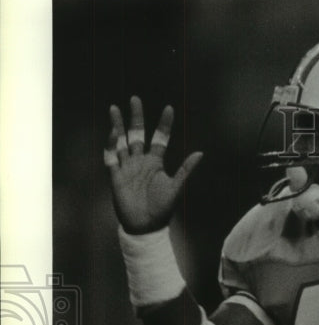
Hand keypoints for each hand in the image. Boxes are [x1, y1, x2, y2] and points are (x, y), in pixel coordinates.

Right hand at [105, 96, 202, 234]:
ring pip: (121, 141)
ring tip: (115, 108)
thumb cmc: (162, 208)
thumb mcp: (176, 186)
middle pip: (137, 134)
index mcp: (156, 162)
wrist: (145, 225)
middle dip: (136, 117)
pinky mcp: (115, 175)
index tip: (169, 108)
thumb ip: (186, 169)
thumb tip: (201, 152)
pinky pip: (111, 156)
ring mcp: (127, 166)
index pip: (160, 138)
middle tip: (135, 98)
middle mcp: (140, 161)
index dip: (164, 124)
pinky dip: (111, 144)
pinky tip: (113, 132)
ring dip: (118, 125)